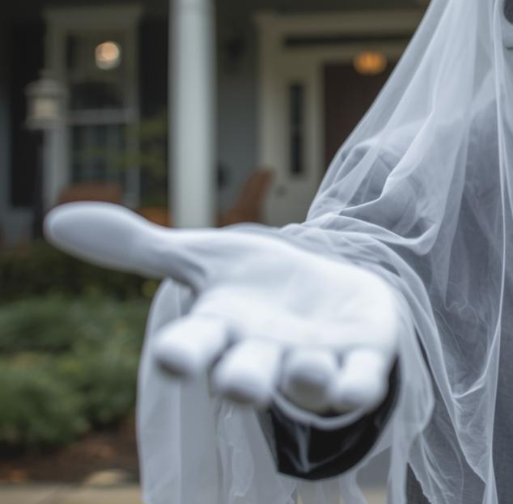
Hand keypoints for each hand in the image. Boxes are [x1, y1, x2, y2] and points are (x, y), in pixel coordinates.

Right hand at [44, 203, 399, 415]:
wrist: (327, 294)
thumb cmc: (257, 283)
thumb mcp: (205, 256)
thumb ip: (141, 247)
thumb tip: (56, 220)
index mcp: (223, 329)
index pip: (194, 347)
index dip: (184, 353)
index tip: (174, 357)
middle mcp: (265, 352)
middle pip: (246, 375)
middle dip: (242, 380)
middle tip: (238, 383)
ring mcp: (316, 361)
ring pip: (306, 382)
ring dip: (304, 377)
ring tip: (303, 363)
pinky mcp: (363, 360)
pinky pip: (360, 382)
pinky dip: (357, 386)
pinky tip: (355, 387)